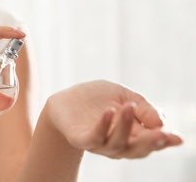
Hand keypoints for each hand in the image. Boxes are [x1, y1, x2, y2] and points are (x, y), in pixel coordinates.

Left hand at [47, 80, 182, 158]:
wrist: (67, 100)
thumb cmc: (98, 98)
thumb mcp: (125, 96)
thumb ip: (144, 108)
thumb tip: (162, 122)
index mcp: (131, 134)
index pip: (150, 142)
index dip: (164, 142)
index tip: (178, 139)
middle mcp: (117, 143)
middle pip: (136, 149)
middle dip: (150, 143)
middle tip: (162, 134)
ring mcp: (99, 143)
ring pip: (116, 143)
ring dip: (124, 126)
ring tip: (128, 107)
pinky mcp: (81, 139)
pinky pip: (93, 137)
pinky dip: (102, 126)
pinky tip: (109, 112)